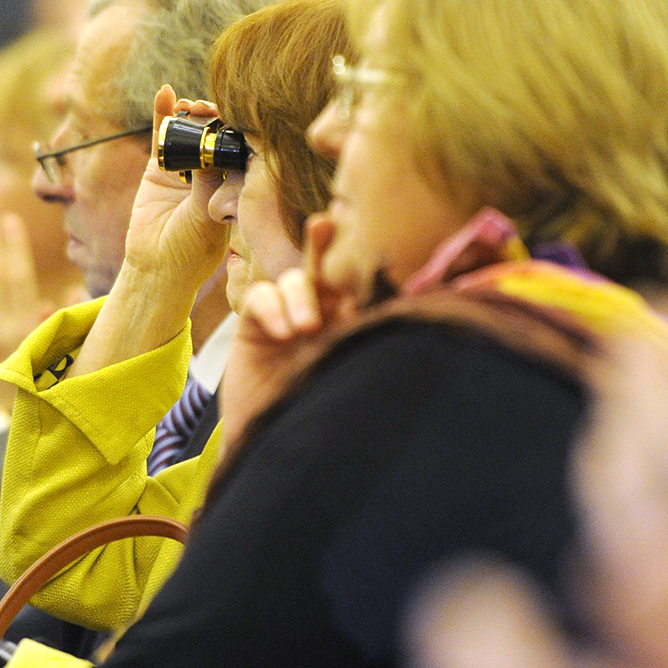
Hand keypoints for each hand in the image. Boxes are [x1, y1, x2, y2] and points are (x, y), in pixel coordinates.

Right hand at [64, 88, 228, 379]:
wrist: (156, 268)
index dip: (240, 127)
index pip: (243, 147)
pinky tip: (165, 92)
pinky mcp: (161, 168)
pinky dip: (164, 113)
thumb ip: (210, 180)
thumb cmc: (192, 251)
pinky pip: (164, 136)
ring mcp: (188, 169)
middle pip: (219, 133)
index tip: (236, 114)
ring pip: (193, 131)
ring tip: (189, 104)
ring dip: (193, 112)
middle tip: (208, 107)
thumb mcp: (208, 215)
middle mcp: (215, 173)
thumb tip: (215, 144)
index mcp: (236, 185)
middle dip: (216, 116)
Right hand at [221, 215, 357, 454]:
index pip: (360, 286)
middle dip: (325, 243)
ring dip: (301, 295)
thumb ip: (372, 350)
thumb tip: (413, 329)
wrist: (268, 444)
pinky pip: (262, 297)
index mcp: (351, 326)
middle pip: (326, 269)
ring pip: (295, 280)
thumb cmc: (317, 416)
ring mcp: (287, 316)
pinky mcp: (255, 324)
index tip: (378, 245)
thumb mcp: (352, 380)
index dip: (364, 264)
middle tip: (326, 224)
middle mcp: (322, 315)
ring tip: (307, 327)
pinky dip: (273, 307)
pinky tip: (282, 332)